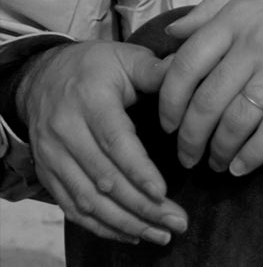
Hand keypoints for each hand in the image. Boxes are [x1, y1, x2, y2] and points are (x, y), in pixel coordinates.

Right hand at [17, 40, 188, 244]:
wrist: (41, 77)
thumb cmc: (95, 67)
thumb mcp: (125, 58)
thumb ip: (156, 70)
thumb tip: (193, 75)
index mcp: (90, 101)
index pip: (114, 142)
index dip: (138, 171)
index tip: (162, 193)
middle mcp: (66, 132)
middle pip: (103, 178)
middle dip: (141, 206)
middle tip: (177, 221)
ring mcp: (53, 156)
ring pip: (87, 200)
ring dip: (124, 222)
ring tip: (160, 234)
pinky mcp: (48, 173)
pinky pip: (71, 207)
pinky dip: (100, 226)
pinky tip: (131, 234)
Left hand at [157, 0, 262, 176]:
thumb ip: (216, 4)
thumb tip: (174, 34)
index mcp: (238, 18)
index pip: (185, 66)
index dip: (169, 101)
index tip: (167, 122)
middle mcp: (255, 45)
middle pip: (206, 102)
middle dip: (189, 137)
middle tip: (186, 154)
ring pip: (234, 122)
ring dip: (218, 150)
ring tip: (215, 163)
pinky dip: (252, 155)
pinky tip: (242, 167)